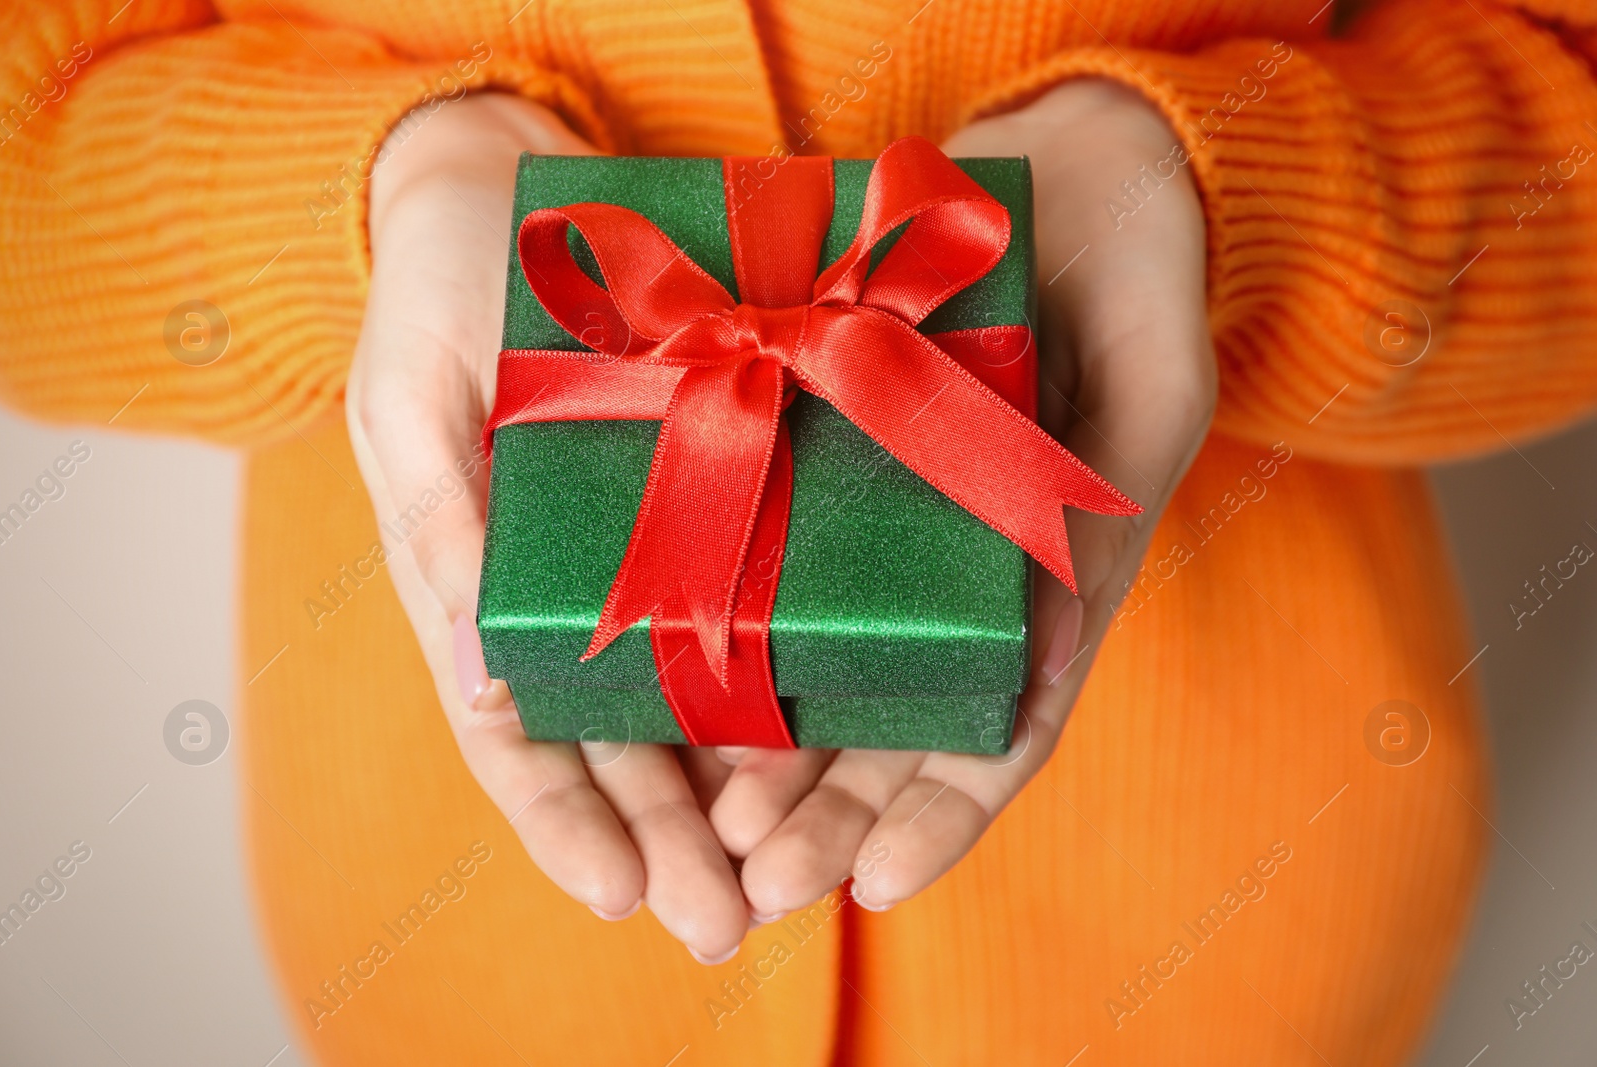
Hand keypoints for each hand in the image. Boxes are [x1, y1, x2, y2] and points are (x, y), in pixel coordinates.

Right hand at [346, 94, 753, 961]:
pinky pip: (764, 601)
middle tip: (728, 925)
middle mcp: (576, 594)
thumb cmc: (443, 293)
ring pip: (699, 699)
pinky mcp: (729, 499)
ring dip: (740, 794)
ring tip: (788, 876)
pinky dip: (792, 677)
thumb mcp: (413, 401)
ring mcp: (656, 553)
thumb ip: (441, 528)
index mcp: (482, 589)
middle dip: (670, 843)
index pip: (515, 736)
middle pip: (622, 745)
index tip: (616, 895)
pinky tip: (836, 740)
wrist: (513, 188)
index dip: (562, 821)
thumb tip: (477, 668)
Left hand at [710, 80, 1216, 918]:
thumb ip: (1110, 514)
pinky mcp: (827, 464)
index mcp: (1053, 584)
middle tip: (754, 882)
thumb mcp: (1152, 383)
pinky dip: (731, 638)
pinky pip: (773, 567)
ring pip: (826, 673)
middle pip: (896, 732)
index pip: (1002, 732)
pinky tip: (672, 691)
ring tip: (706, 828)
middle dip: (832, 818)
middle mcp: (962, 578)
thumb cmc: (1138, 265)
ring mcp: (893, 530)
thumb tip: (1046, 656)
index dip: (943, 819)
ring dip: (771, 760)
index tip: (878, 887)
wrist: (1075, 160)